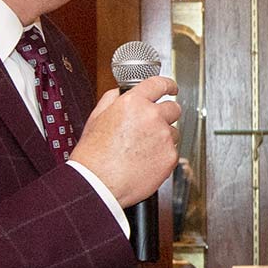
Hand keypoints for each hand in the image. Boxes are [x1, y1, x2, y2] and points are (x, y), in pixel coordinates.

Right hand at [69, 76, 180, 205]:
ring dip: (163, 136)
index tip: (171, 88)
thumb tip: (122, 93)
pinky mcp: (170, 157)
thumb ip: (112, 99)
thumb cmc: (94, 155)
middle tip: (153, 125)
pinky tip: (145, 160)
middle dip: (166, 114)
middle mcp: (152, 117)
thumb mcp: (96, 117)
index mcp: (133, 103)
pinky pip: (173, 151)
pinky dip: (163, 155)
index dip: (168, 85)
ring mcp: (164, 137)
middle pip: (173, 108)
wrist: (99, 183)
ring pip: (174, 131)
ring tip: (142, 148)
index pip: (159, 84)